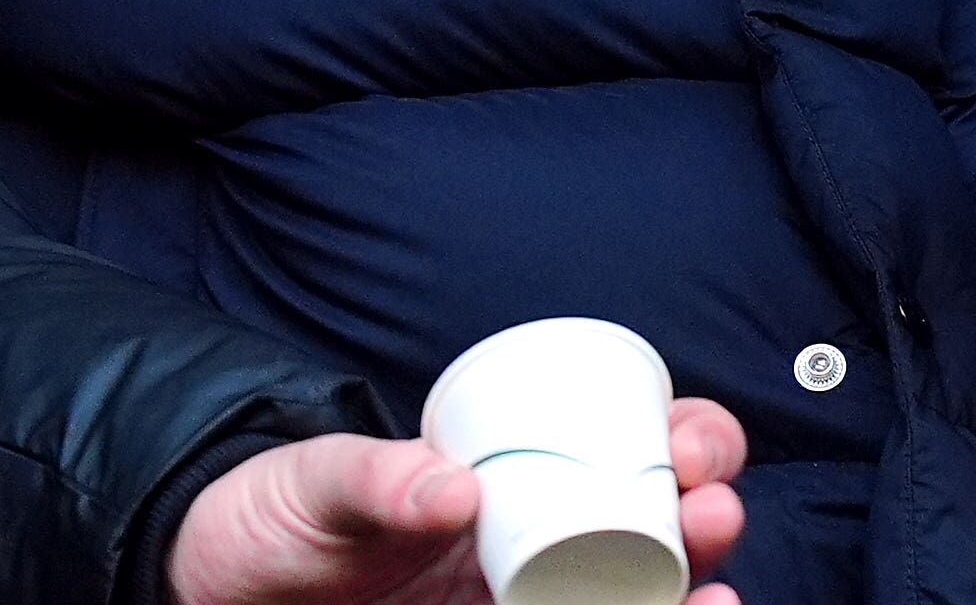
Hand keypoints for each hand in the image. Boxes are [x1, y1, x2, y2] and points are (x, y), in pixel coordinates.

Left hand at [169, 401, 745, 604]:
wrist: (206, 586)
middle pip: (658, 525)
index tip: (688, 450)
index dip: (690, 440)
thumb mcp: (319, 480)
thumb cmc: (275, 514)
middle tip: (710, 514)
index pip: (637, 444)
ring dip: (691, 592)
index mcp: (523, 473)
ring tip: (715, 594)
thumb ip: (374, 476)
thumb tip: (453, 489)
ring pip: (635, 595)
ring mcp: (523, 601)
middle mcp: (542, 538)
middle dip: (709, 517)